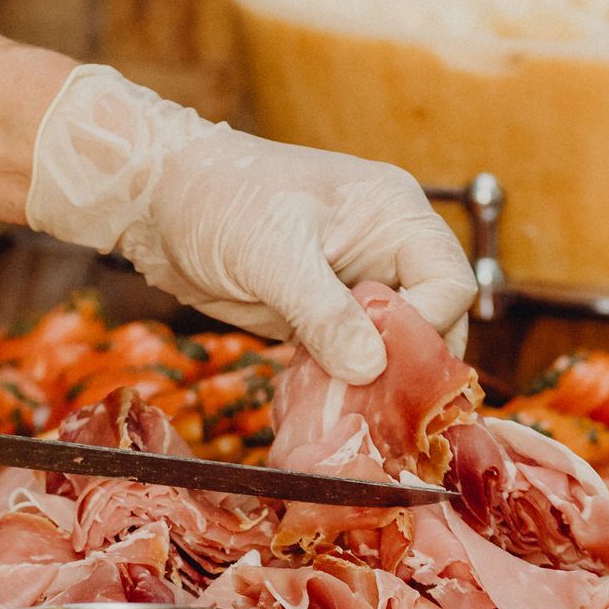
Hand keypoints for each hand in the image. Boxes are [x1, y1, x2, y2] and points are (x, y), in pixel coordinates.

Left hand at [27, 65, 475, 383]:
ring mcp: (355, 284)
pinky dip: (340, 384)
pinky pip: (351, 359)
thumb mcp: (273, 253)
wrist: (157, 199)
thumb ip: (325, 311)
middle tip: (372, 404)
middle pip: (434, 322)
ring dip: (372, 383)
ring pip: (393, 348)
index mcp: (396, 214)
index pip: (450, 284)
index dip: (426, 327)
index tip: (382, 361)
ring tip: (343, 410)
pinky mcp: (321, 314)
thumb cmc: (218, 198)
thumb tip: (371, 368)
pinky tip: (316, 402)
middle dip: (406, 365)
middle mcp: (387, 249)